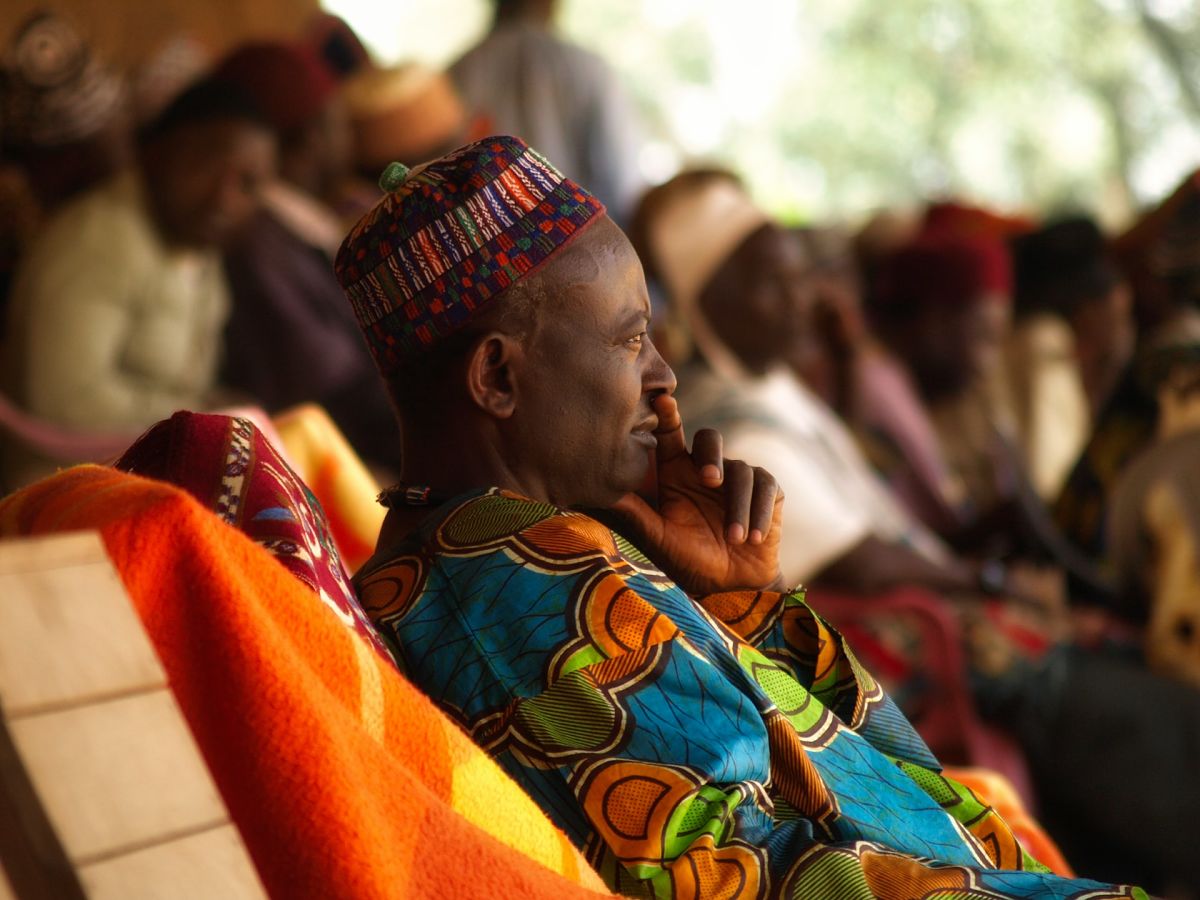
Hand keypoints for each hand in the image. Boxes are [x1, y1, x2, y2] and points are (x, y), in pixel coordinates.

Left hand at [610, 394, 783, 594]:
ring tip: (735, 539)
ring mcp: (737, 478)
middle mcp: (706, 469)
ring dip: (738, 507)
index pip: (670, 436)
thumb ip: (635, 514)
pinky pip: (766, 487)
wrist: (731, 587)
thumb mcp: (659, 538)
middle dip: (711, 455)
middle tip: (710, 479)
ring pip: (741, 471)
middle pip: (711, 438)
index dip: (667, 415)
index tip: (662, 400)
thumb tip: (599, 492)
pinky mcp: (767, 491)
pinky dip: (759, 512)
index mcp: (676, 473)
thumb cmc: (689, 560)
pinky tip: (754, 538)